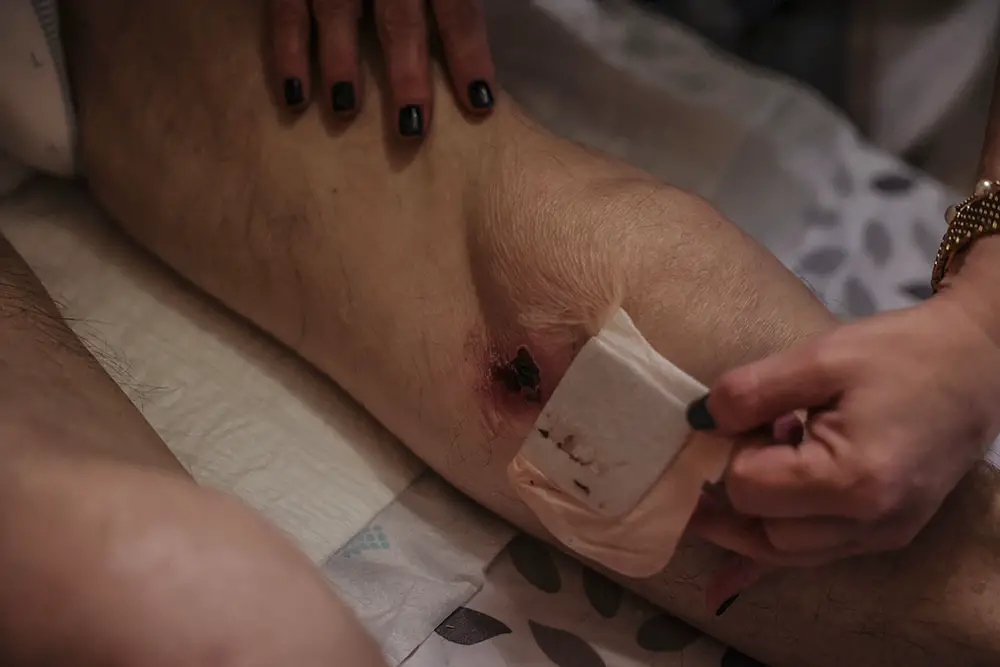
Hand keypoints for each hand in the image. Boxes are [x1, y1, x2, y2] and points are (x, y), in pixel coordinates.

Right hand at [266, 0, 495, 136]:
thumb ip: (452, 1)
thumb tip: (472, 57)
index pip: (457, 9)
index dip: (468, 54)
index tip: (480, 102)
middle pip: (399, 16)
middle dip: (406, 71)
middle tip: (411, 126)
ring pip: (337, 10)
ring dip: (341, 62)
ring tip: (345, 108)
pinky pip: (285, 11)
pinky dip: (287, 53)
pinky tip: (295, 97)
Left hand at [688, 295, 999, 575]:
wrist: (976, 365)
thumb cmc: (901, 354)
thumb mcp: (820, 356)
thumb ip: (752, 391)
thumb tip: (699, 420)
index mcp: (852, 479)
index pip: (748, 487)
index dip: (730, 452)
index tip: (744, 419)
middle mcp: (868, 524)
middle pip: (761, 530)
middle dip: (734, 491)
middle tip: (733, 446)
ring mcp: (879, 536)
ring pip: (783, 553)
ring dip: (745, 525)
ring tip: (716, 491)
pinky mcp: (884, 534)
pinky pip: (812, 558)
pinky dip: (765, 562)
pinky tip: (723, 587)